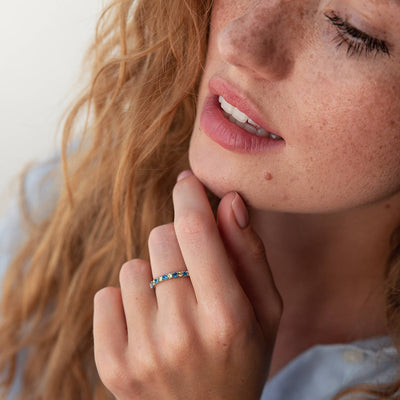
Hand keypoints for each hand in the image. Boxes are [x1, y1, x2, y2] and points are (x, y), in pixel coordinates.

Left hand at [93, 171, 282, 399]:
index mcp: (228, 317)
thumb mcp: (266, 310)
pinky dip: (126, 300)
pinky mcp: (111, 364)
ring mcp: (141, 351)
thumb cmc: (243, 357)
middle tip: (192, 271)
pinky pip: (106, 295)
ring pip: (133, 266)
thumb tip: (229, 200)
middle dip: (177, 241)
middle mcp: (181, 334)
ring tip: (171, 306)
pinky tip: (147, 323)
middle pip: (161, 238)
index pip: (196, 231)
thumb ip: (250, 253)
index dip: (189, 196)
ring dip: (152, 275)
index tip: (187, 182)